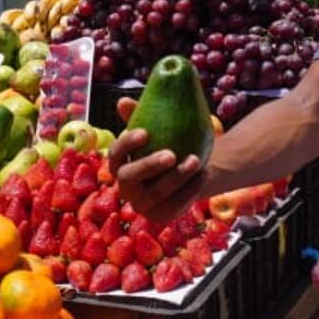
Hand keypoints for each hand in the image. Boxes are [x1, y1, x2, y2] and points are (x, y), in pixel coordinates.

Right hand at [108, 98, 207, 223]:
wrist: (190, 171)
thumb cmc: (170, 144)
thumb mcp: (159, 128)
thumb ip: (142, 114)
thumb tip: (123, 102)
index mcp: (120, 164)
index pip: (115, 155)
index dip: (127, 144)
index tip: (145, 132)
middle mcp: (125, 187)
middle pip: (129, 178)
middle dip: (149, 165)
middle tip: (171, 154)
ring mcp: (141, 205)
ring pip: (155, 194)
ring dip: (176, 177)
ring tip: (195, 160)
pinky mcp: (160, 216)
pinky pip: (173, 207)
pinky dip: (190, 190)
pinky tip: (203, 175)